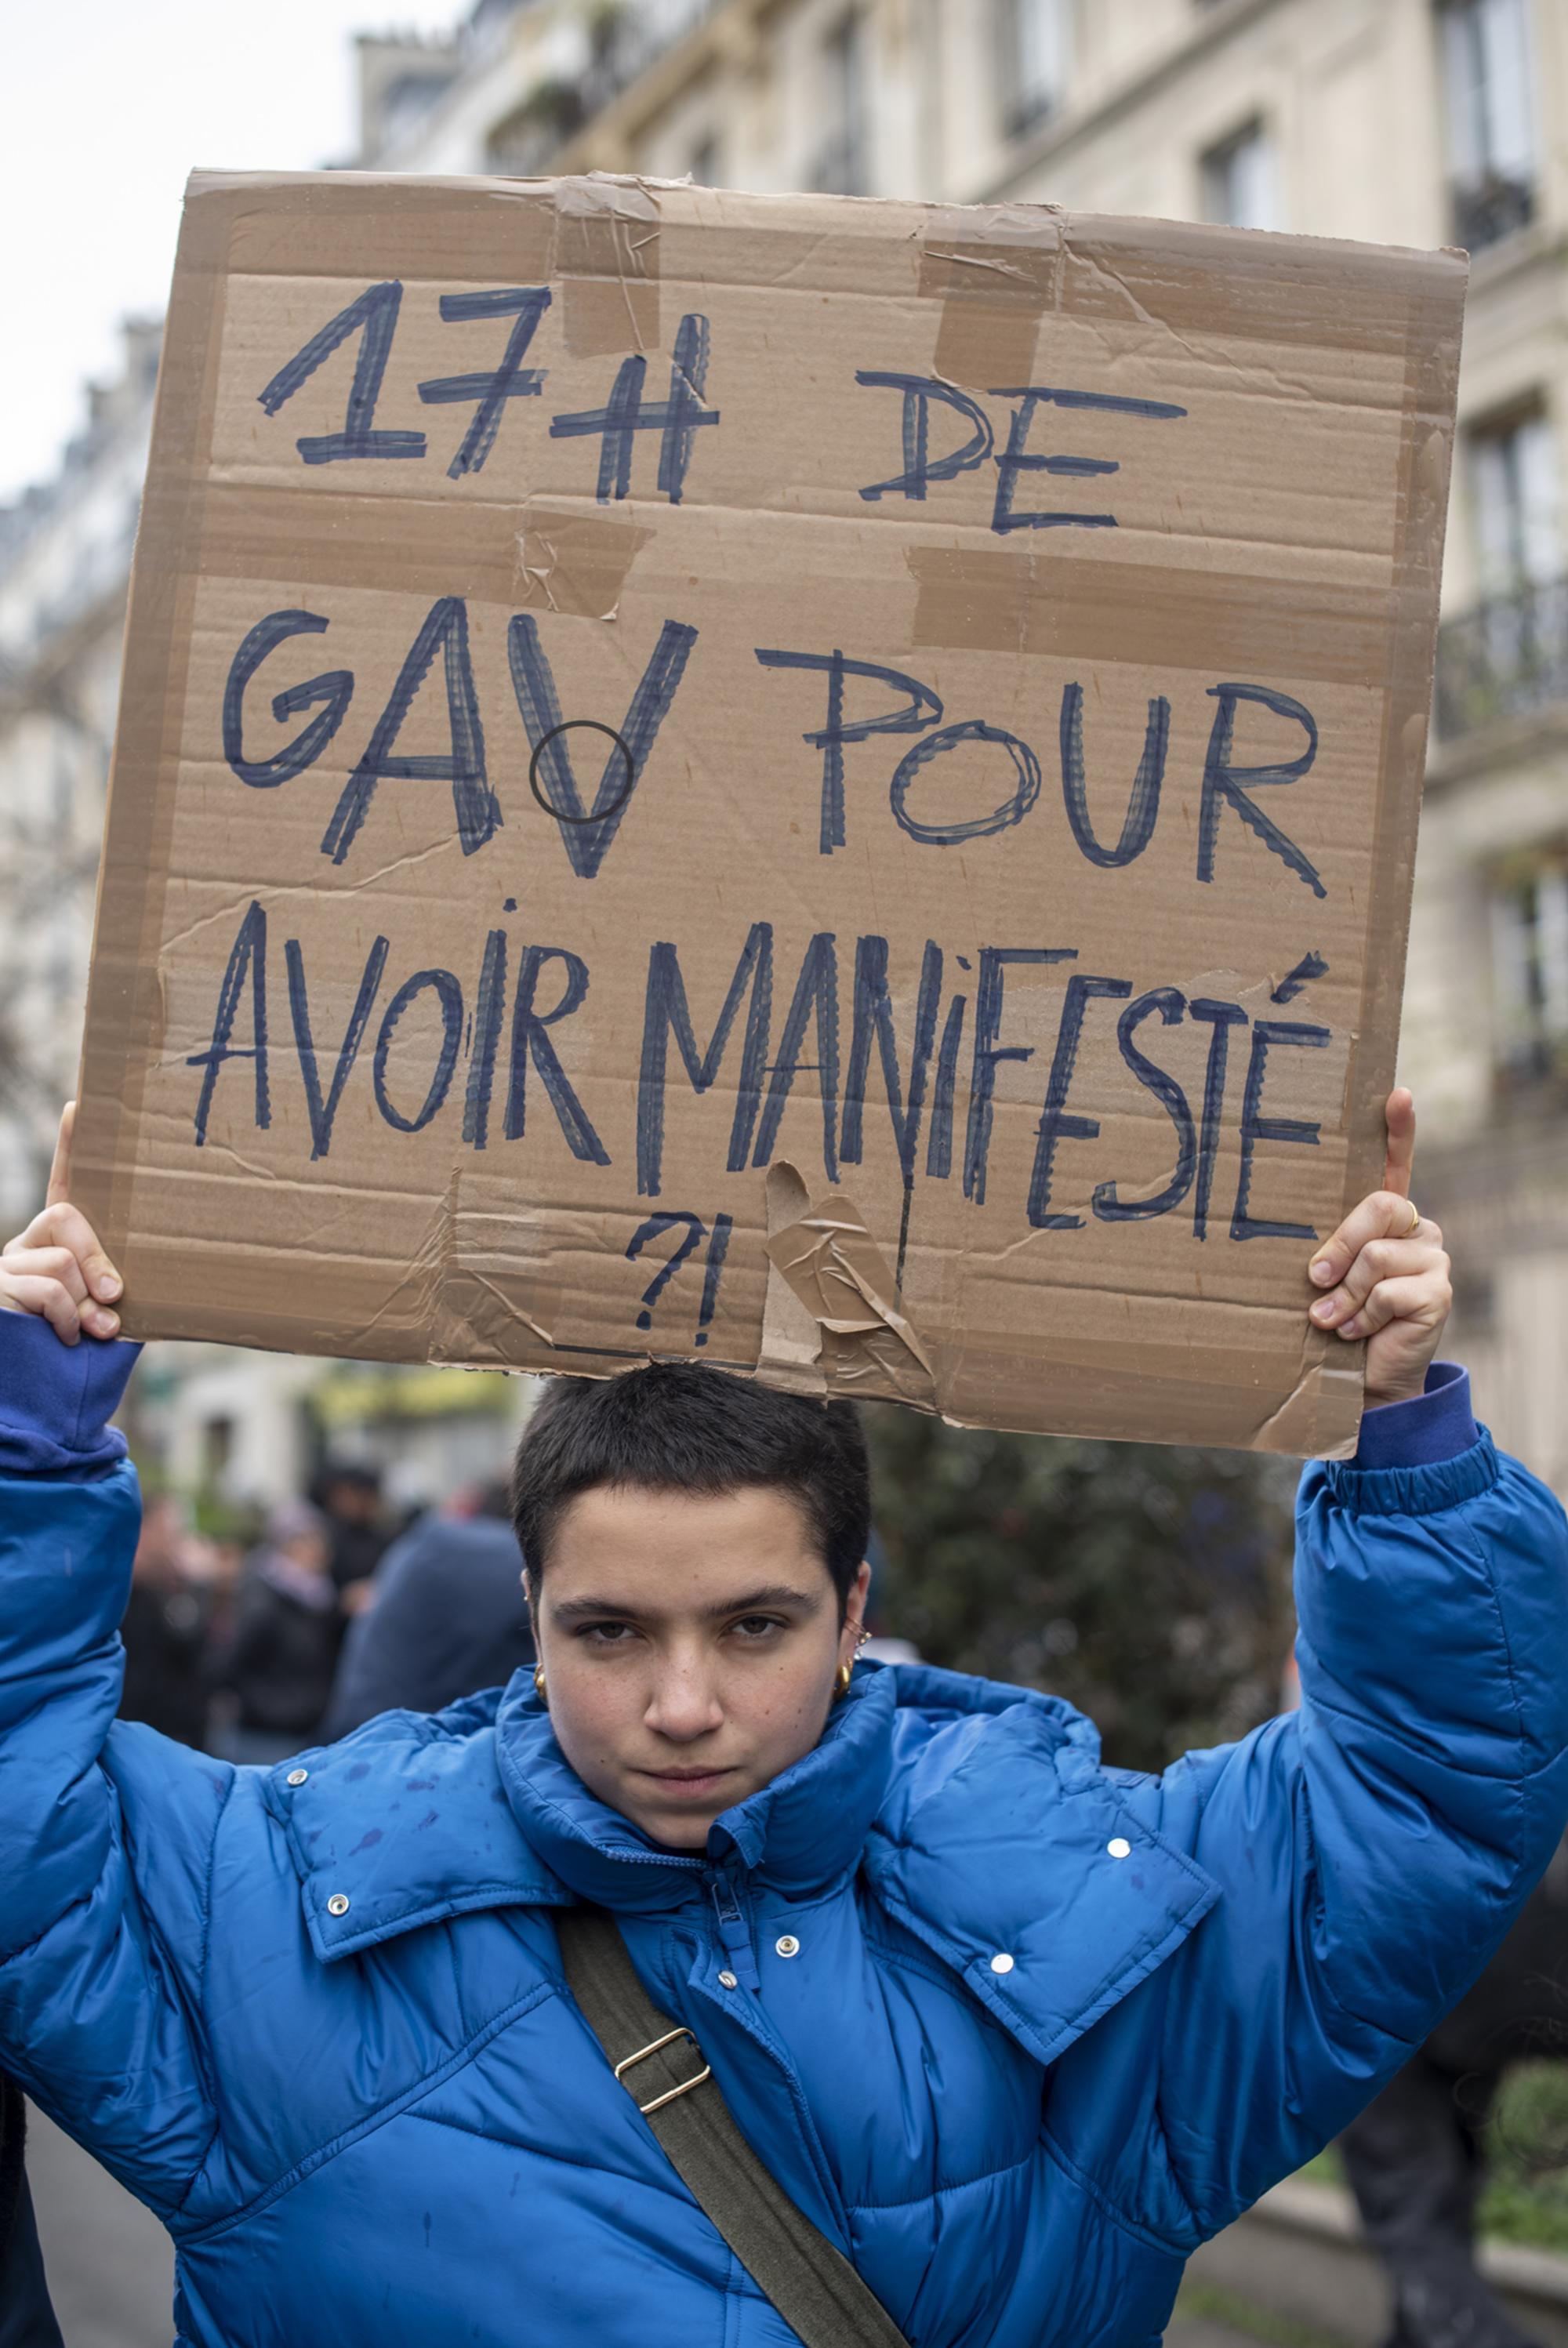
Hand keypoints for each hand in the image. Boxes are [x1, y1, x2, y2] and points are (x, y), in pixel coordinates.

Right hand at [0, 1104, 122, 1346]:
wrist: (37, 1401)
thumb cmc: (79, 1359)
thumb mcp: (106, 1318)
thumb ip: (113, 1295)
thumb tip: (113, 1289)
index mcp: (58, 1245)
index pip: (65, 1186)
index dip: (71, 1147)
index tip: (80, 1105)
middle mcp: (27, 1246)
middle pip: (68, 1218)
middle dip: (97, 1258)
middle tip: (113, 1296)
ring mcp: (7, 1266)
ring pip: (61, 1263)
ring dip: (84, 1305)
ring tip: (86, 1332)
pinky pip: (47, 1290)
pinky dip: (66, 1318)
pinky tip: (65, 1338)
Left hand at [1305, 1089, 1451, 1408]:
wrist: (1365, 1379)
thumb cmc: (1335, 1320)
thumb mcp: (1326, 1278)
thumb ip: (1325, 1251)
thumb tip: (1311, 1260)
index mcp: (1387, 1217)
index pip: (1396, 1163)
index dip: (1398, 1129)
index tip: (1396, 1093)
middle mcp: (1417, 1228)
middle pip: (1379, 1207)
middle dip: (1340, 1244)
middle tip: (1315, 1278)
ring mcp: (1434, 1258)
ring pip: (1376, 1257)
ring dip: (1343, 1295)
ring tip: (1329, 1319)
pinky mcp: (1439, 1292)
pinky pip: (1387, 1292)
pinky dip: (1361, 1316)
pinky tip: (1355, 1333)